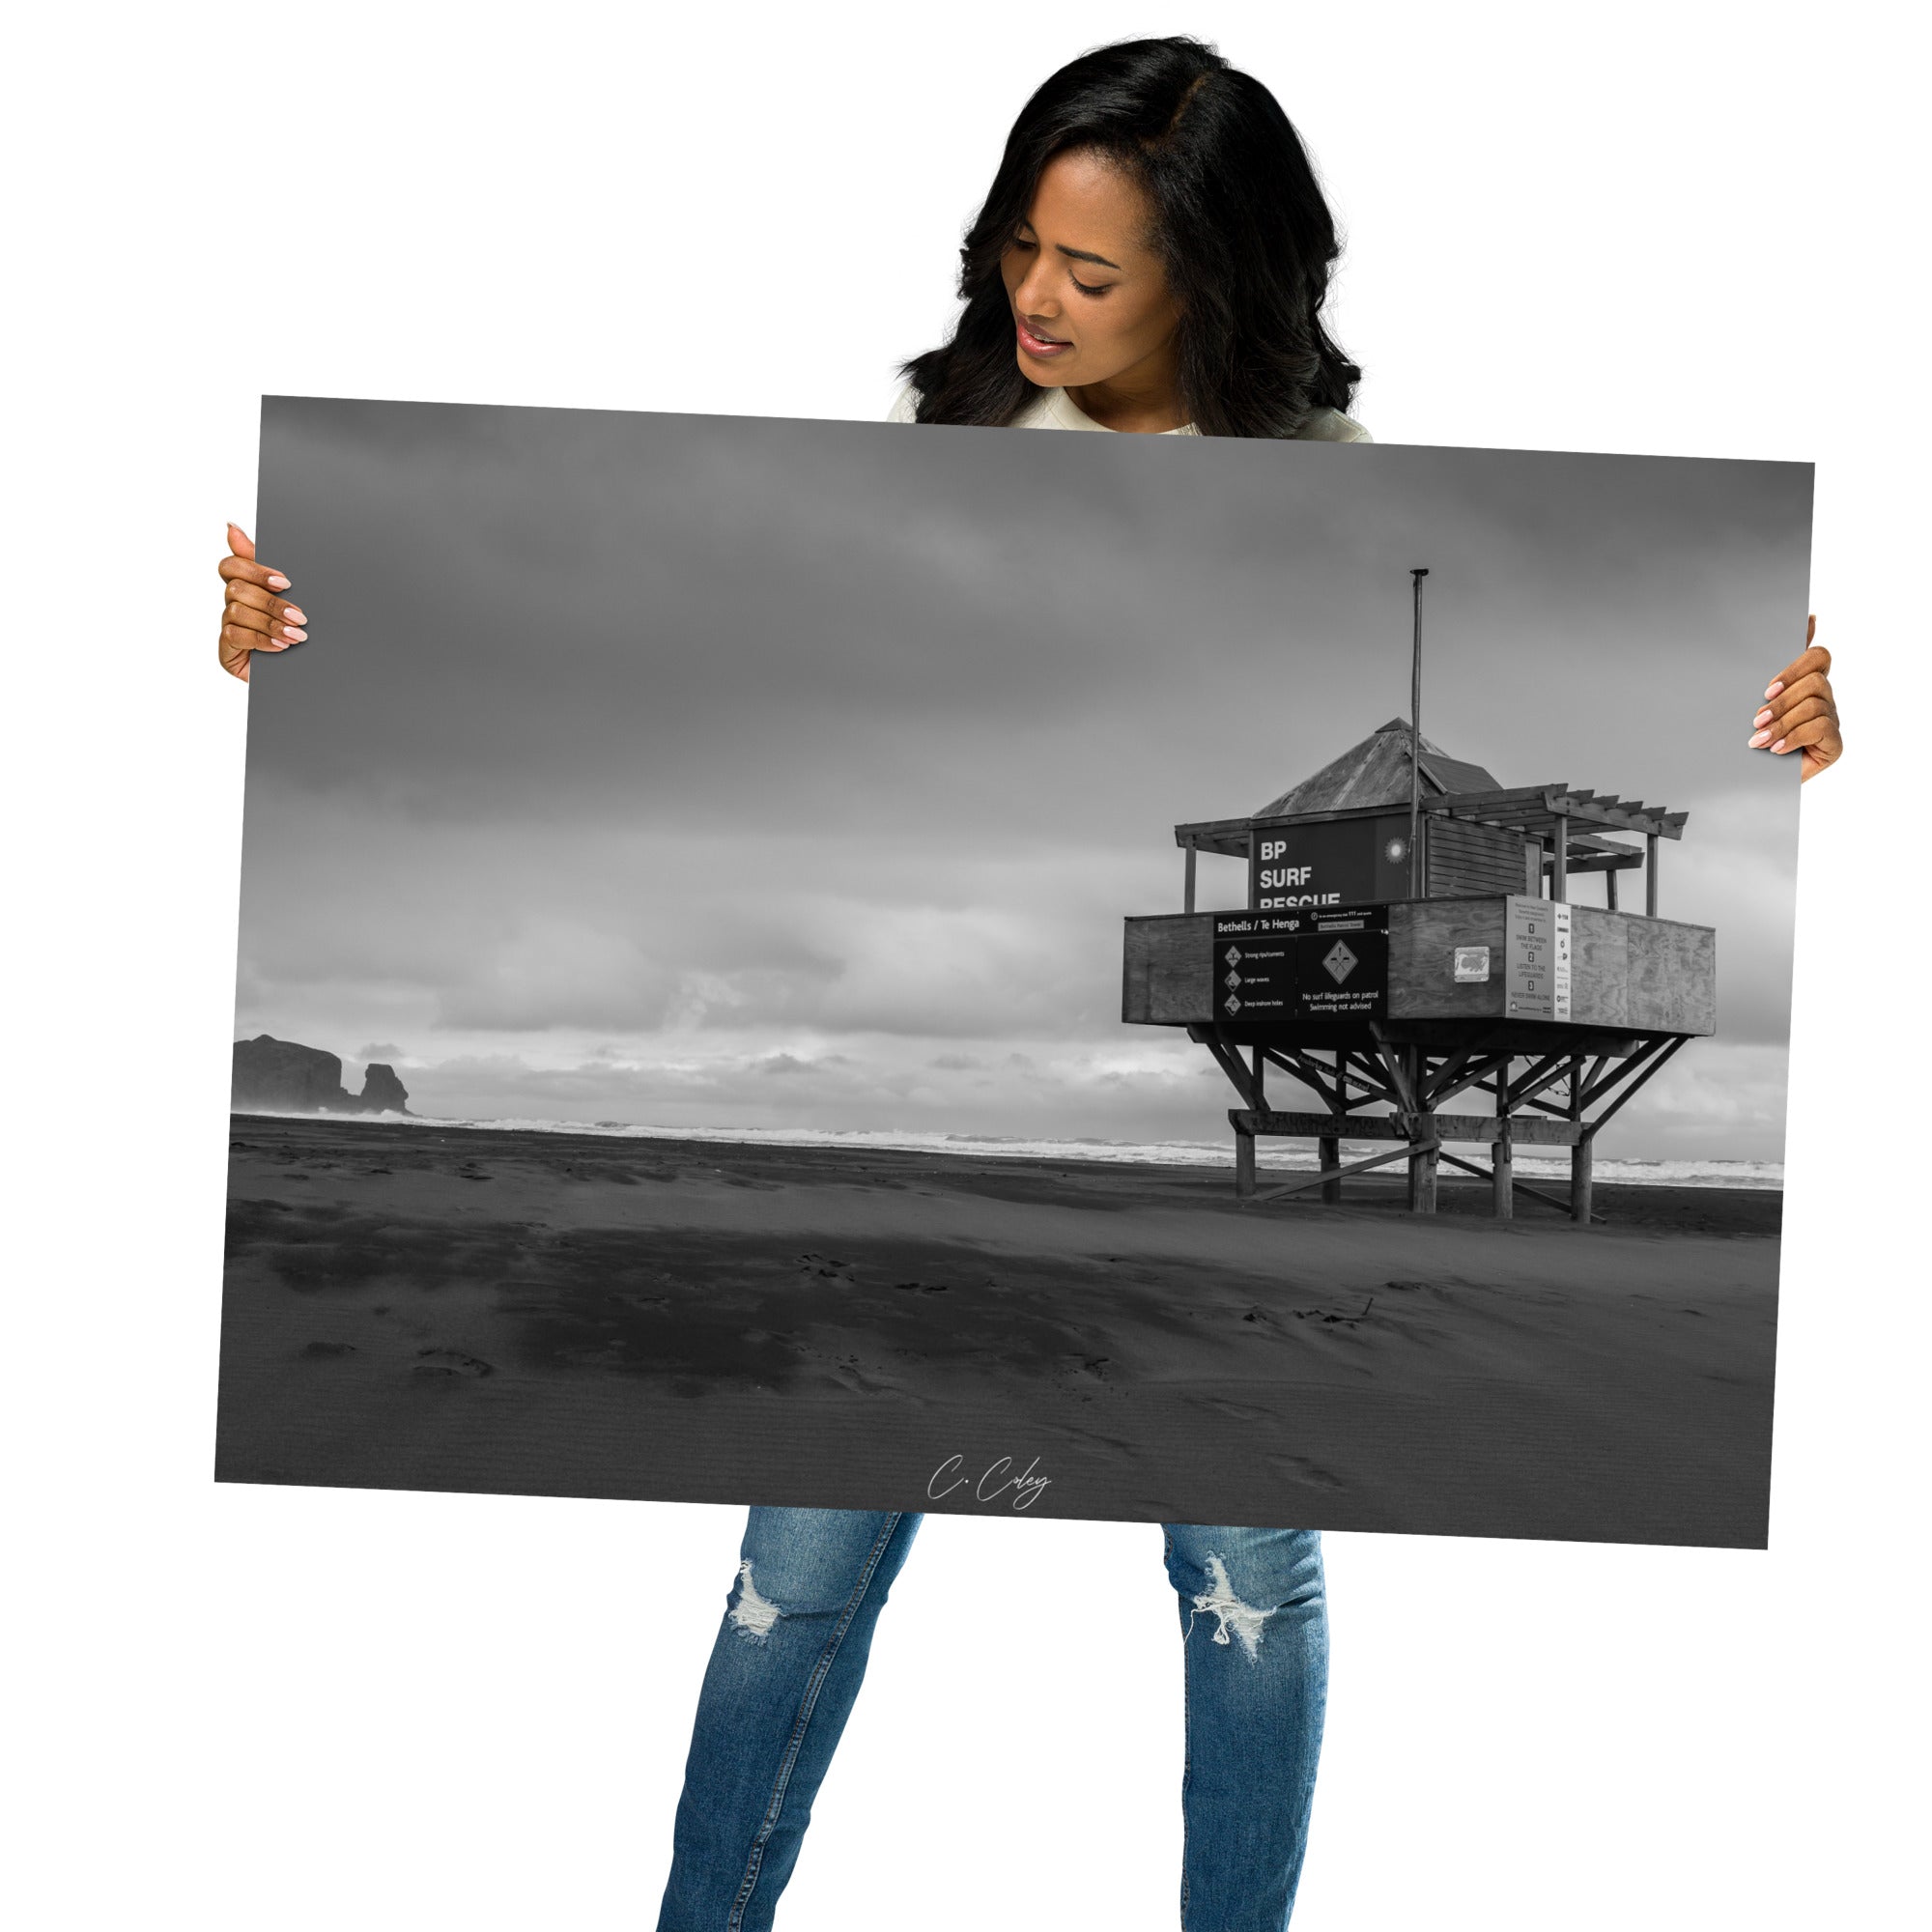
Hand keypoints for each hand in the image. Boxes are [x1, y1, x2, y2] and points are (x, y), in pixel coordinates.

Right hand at [217, 523, 305, 682]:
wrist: (308, 671)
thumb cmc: (298, 630)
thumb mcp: (293, 595)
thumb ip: (266, 564)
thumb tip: (231, 527)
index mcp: (246, 586)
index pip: (231, 566)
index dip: (254, 570)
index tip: (284, 582)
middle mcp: (233, 603)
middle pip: (236, 588)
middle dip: (271, 602)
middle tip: (300, 616)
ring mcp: (228, 626)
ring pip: (236, 611)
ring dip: (270, 623)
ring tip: (297, 635)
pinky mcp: (226, 649)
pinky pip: (235, 635)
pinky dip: (261, 639)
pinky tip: (281, 646)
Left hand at [1749, 615, 1840, 780]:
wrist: (1747, 780)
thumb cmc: (1749, 736)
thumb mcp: (1751, 701)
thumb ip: (1767, 667)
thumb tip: (1801, 621)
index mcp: (1805, 683)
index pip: (1818, 656)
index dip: (1796, 666)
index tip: (1768, 688)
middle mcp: (1823, 698)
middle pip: (1815, 681)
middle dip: (1781, 701)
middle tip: (1757, 719)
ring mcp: (1831, 720)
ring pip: (1815, 705)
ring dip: (1782, 722)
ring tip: (1758, 739)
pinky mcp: (1834, 744)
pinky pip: (1821, 728)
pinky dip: (1794, 737)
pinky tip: (1776, 749)